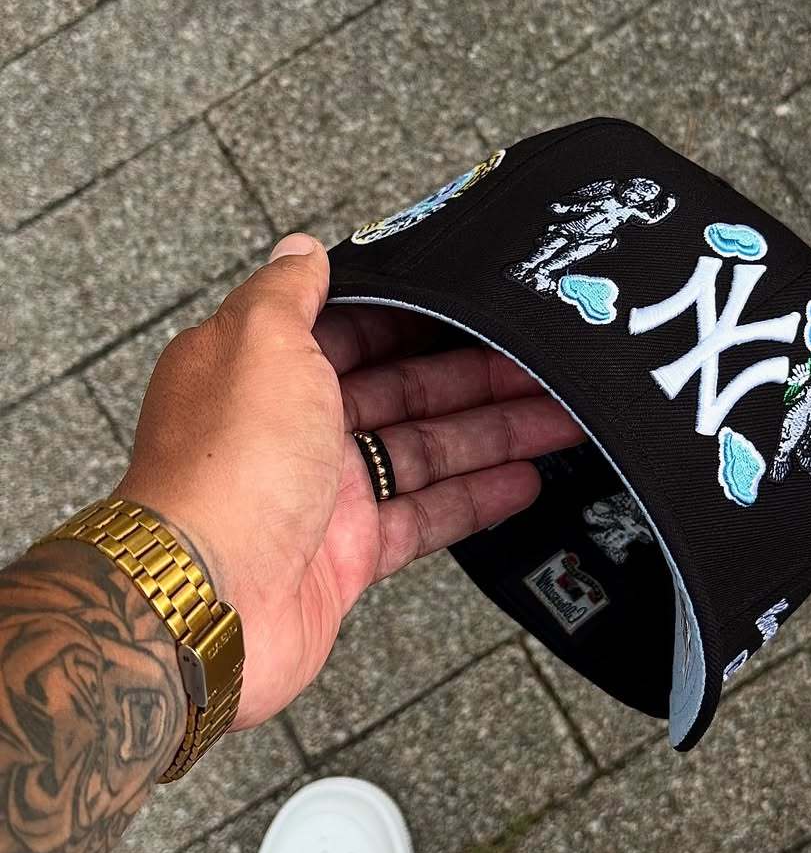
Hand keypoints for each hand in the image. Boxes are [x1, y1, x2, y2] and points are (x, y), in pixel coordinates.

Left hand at [118, 234, 583, 730]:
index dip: (420, 317)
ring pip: (424, 451)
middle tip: (546, 366)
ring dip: (493, 433)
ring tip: (561, 418)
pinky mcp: (347, 555)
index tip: (479, 306)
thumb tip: (303, 248)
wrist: (207, 603)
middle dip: (477, 376)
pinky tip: (523, 481)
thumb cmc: (228, 467)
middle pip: (402, 389)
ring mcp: (323, 494)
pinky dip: (474, 498)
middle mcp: (293, 427)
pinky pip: (424, 516)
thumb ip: (289, 291)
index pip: (356, 330)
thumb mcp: (259, 342)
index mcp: (266, 368)